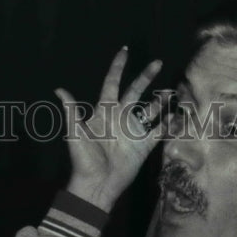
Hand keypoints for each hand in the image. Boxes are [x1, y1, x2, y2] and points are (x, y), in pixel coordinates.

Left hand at [56, 49, 167, 211]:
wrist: (96, 186)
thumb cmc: (83, 160)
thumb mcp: (75, 134)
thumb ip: (72, 111)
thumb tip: (58, 90)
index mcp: (103, 112)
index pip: (111, 84)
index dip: (117, 68)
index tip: (125, 51)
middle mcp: (119, 118)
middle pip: (135, 92)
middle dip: (145, 77)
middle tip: (158, 63)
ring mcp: (132, 132)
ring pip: (149, 110)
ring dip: (160, 100)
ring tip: (171, 90)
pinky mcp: (142, 146)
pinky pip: (158, 132)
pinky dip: (168, 124)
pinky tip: (178, 115)